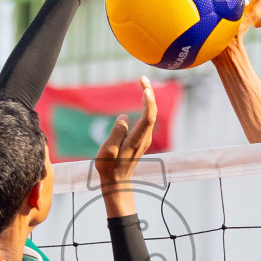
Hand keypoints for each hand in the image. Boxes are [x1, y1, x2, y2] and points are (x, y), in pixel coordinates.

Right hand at [94, 76, 156, 217]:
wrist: (116, 182)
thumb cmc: (109, 167)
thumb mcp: (109, 150)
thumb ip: (117, 132)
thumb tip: (124, 117)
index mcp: (136, 140)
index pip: (148, 117)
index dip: (149, 102)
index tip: (145, 88)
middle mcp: (143, 138)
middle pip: (151, 112)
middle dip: (148, 94)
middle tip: (142, 78)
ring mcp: (143, 138)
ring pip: (150, 114)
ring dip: (148, 98)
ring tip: (143, 83)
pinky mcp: (140, 138)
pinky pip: (147, 118)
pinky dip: (145, 106)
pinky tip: (143, 97)